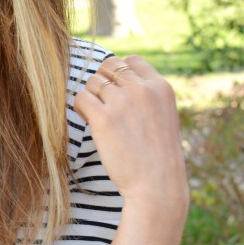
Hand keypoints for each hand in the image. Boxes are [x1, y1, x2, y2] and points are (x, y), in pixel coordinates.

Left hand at [73, 55, 188, 216]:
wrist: (157, 183)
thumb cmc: (159, 155)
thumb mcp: (165, 116)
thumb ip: (148, 96)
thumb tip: (121, 82)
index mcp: (160, 87)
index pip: (132, 60)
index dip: (119, 73)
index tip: (115, 90)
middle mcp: (142, 90)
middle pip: (108, 67)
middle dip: (102, 82)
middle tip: (102, 104)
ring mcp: (122, 102)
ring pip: (92, 82)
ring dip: (90, 97)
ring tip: (96, 116)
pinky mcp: (104, 118)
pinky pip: (81, 98)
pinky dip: (80, 108)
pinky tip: (87, 120)